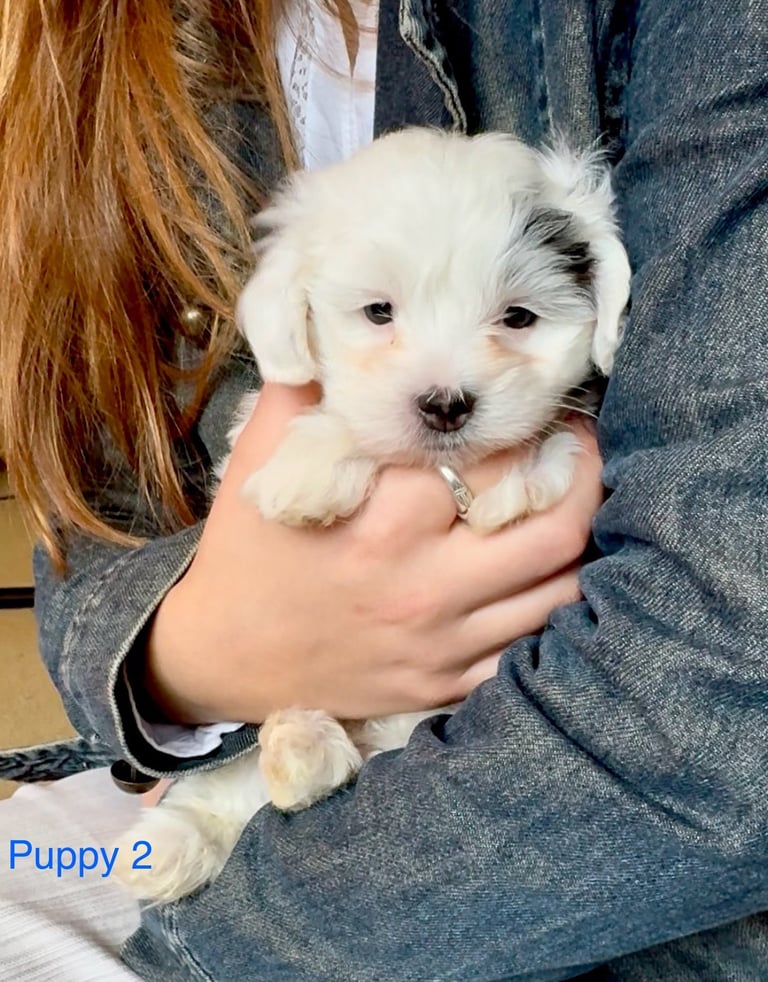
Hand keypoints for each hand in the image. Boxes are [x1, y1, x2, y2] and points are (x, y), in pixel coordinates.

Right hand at [144, 384, 602, 723]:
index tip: (536, 405)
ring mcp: (441, 644)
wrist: (224, 655)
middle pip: (553, 528)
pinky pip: (530, 652)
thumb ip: (301, 389)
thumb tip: (337, 328)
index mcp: (386, 520)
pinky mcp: (444, 684)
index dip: (525, 426)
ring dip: (582, 542)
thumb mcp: (259, 461)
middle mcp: (426, 585)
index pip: (493, 460)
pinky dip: (553, 611)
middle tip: (580, 447)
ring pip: (558, 592)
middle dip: (585, 477)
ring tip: (577, 504)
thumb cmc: (248, 552)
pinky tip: (546, 575)